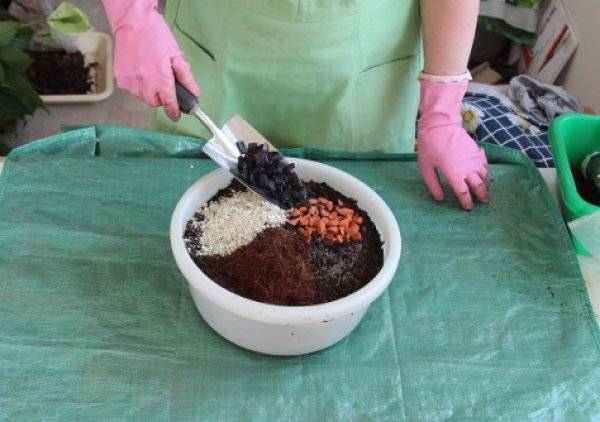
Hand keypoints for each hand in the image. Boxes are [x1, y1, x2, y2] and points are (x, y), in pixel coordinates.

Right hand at [102, 0, 199, 120]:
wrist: (133, 22)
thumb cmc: (157, 36)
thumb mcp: (176, 56)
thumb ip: (186, 77)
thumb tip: (195, 93)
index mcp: (161, 80)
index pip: (169, 105)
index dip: (174, 112)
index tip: (176, 115)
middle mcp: (145, 85)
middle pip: (155, 103)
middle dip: (161, 97)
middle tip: (163, 82)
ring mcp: (131, 83)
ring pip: (143, 97)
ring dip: (149, 90)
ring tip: (150, 72)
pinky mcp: (120, 79)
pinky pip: (132, 89)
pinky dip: (137, 84)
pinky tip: (139, 70)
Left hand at [417, 78, 488, 209]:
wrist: (441, 125)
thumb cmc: (430, 146)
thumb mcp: (426, 167)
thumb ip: (433, 185)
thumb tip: (440, 199)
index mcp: (454, 174)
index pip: (463, 193)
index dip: (466, 202)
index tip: (468, 208)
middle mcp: (468, 169)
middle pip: (478, 186)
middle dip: (482, 196)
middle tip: (484, 203)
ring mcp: (474, 159)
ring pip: (485, 176)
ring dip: (486, 185)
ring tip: (486, 191)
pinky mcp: (477, 151)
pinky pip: (486, 165)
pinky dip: (487, 172)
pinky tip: (485, 174)